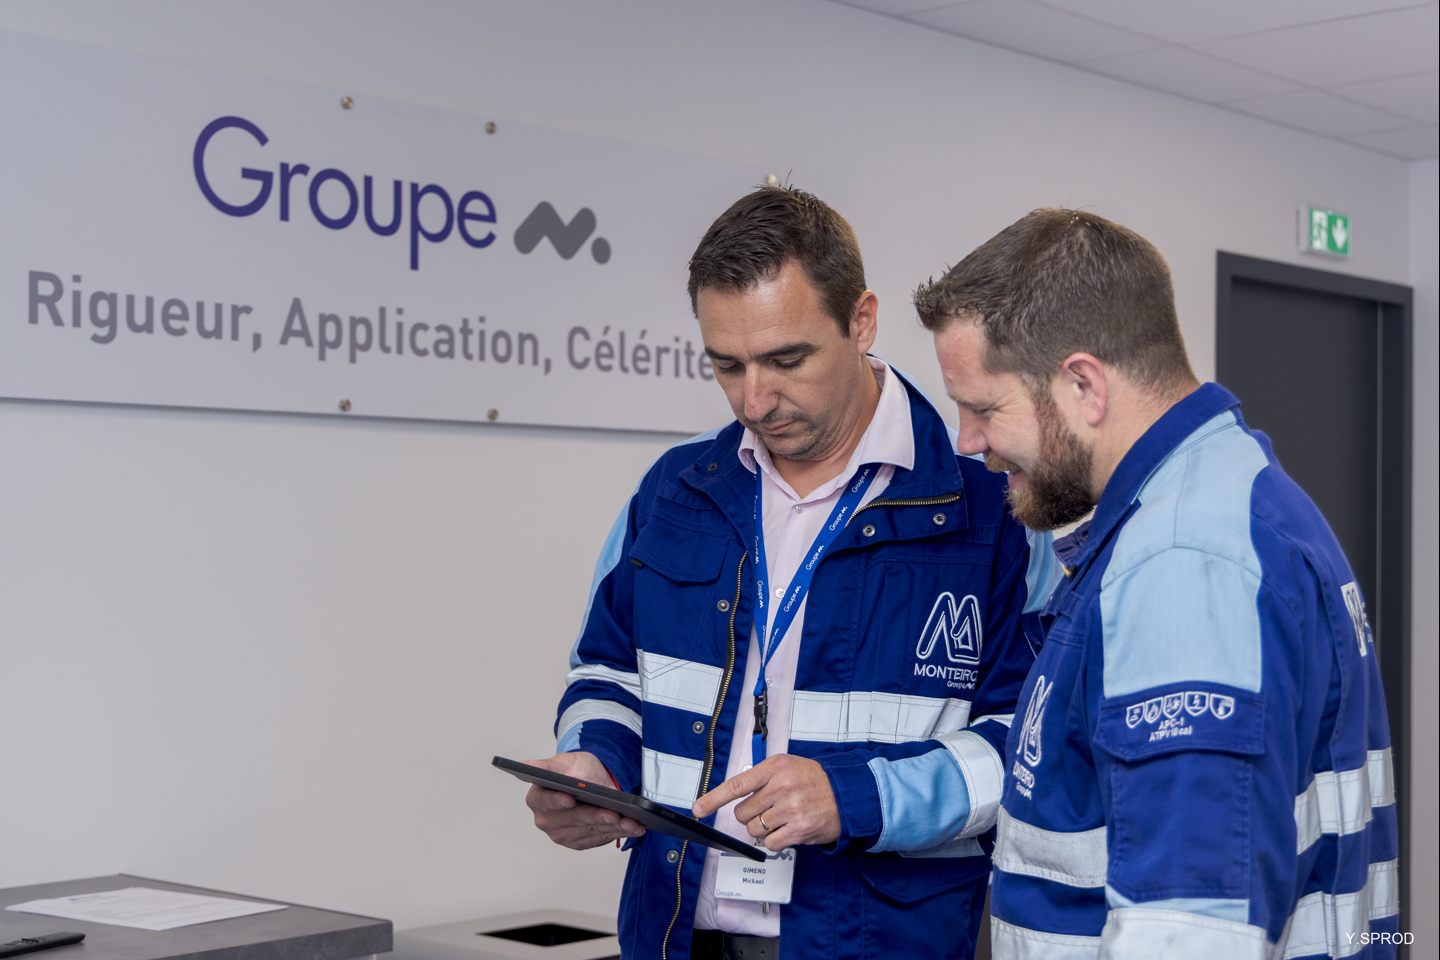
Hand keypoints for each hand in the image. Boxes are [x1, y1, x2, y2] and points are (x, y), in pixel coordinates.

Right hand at [523, 752, 645, 849]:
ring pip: (590, 830)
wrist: (594, 780)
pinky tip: (632, 827)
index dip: (557, 801)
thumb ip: (545, 766)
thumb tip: (524, 764)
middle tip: (614, 813)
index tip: (570, 799)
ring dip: (613, 827)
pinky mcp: (579, 842)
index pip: (546, 802)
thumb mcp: (563, 762)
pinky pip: (600, 838)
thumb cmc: (577, 770)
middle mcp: (546, 820)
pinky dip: (618, 833)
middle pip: (573, 819)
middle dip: (596, 816)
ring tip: (630, 821)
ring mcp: (562, 834)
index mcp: (537, 798)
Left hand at [692, 754, 839, 850]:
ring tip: (781, 818)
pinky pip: (770, 843)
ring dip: (763, 829)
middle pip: (742, 813)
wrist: (846, 794)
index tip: (698, 809)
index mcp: (775, 768)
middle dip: (749, 815)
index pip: (736, 785)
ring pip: (754, 830)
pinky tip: (788, 829)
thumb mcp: (787, 766)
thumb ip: (761, 778)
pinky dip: (775, 840)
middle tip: (767, 810)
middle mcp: (781, 787)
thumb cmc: (813, 780)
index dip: (713, 799)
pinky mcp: (799, 830)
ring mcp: (790, 809)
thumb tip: (735, 797)